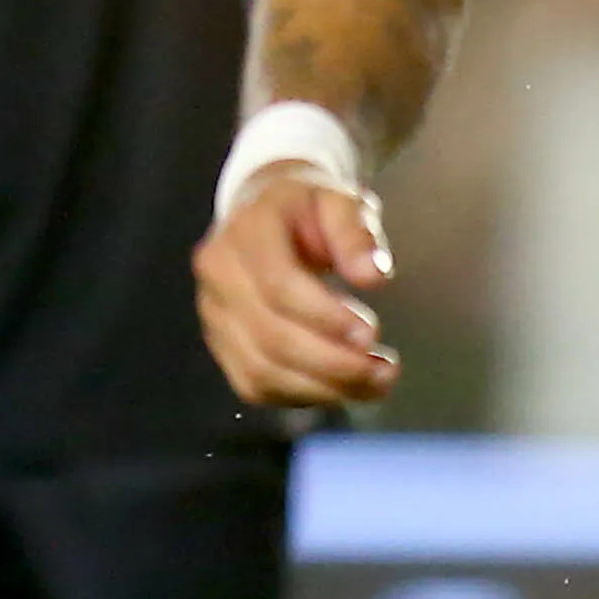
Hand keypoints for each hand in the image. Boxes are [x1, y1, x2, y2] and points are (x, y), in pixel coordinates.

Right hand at [193, 170, 404, 408]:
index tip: (372, 335)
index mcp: (246, 229)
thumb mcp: (340, 202)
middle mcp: (219, 273)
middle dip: (333, 363)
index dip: (325, 317)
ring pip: (260, 371)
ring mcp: (214, 313)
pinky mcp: (220, 345)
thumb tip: (374, 277)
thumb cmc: (309, 211)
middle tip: (385, 371)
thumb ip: (356, 233)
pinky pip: (255, 386)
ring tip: (373, 383)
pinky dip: (302, 396)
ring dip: (323, 388)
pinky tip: (340, 387)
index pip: (277, 284)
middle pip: (270, 335)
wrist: (265, 213)